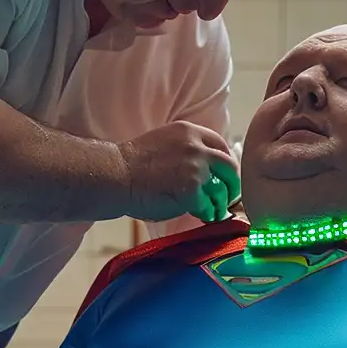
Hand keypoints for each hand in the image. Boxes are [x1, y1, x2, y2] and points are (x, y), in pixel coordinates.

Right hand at [118, 121, 239, 221]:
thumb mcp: (164, 142)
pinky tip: (199, 215)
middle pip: (229, 167)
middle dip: (231, 184)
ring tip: (211, 210)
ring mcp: (196, 168)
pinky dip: (206, 213)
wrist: (115, 175)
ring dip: (218, 203)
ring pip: (222, 189)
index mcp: (189, 132)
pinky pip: (209, 206)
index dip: (224, 163)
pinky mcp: (192, 190)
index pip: (221, 146)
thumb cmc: (133, 164)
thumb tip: (205, 169)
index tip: (222, 176)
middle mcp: (196, 147)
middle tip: (226, 196)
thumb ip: (186, 150)